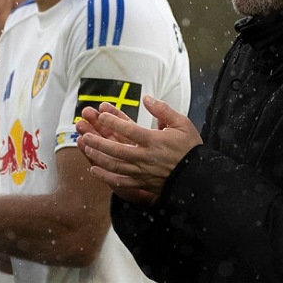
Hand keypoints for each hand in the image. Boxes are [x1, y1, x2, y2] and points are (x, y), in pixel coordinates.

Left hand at [76, 95, 201, 203]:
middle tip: (85, 132)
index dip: (113, 121)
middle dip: (98, 140)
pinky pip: (120, 181)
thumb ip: (163, 110)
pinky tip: (93, 169)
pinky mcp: (142, 183)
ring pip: (114, 165)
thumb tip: (147, 99)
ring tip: (86, 146)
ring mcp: (142, 172)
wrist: (198, 176)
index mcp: (155, 141)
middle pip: (116, 149)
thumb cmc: (190, 148)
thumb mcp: (181, 123)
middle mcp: (145, 157)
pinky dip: (105, 176)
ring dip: (98, 156)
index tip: (101, 114)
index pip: (129, 129)